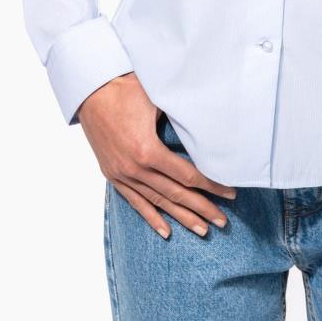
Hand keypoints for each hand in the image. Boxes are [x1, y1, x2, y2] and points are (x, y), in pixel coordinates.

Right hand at [77, 74, 237, 238]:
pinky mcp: (112, 175)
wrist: (91, 90)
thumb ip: (182, 118)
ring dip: (181, 217)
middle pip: (176, 194)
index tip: (230, 192)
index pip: (188, 176)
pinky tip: (166, 231)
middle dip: (202, 208)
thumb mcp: (158, 99)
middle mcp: (135, 168)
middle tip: (223, 221)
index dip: (211, 186)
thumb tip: (210, 127)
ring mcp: (122, 174)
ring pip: (158, 202)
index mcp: (148, 151)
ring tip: (202, 230)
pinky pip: (135, 201)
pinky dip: (151, 217)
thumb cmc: (126, 89)